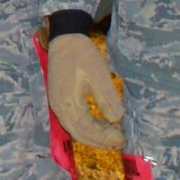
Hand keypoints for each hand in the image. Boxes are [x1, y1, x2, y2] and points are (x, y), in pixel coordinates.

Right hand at [45, 33, 124, 149]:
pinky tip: (100, 123)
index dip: (105, 137)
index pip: (87, 130)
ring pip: (75, 129)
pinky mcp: (58, 100)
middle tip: (119, 140)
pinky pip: (72, 121)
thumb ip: (108, 100)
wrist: (64, 39)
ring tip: (112, 134)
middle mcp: (59, 108)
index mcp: (68, 103)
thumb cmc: (82, 55)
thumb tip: (117, 120)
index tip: (123, 138)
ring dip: (93, 135)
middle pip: (79, 134)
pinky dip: (87, 127)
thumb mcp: (99, 76)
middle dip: (100, 140)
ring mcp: (56, 105)